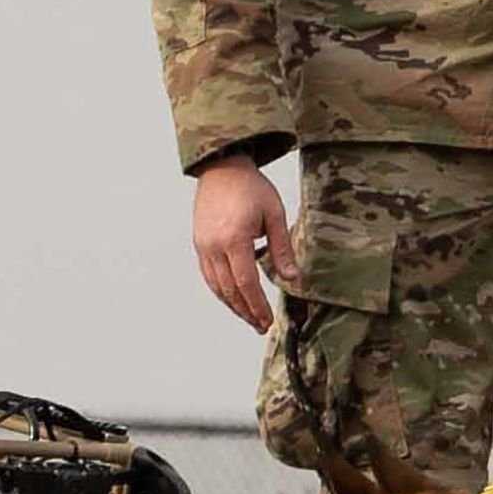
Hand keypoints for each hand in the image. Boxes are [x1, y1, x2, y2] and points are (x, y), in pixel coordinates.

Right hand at [191, 159, 298, 331]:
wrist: (222, 167)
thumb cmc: (251, 187)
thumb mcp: (274, 214)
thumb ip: (282, 249)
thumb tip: (293, 279)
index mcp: (235, 238)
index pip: (246, 283)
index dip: (257, 305)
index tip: (267, 320)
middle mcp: (214, 246)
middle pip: (229, 290)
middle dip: (246, 311)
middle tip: (261, 326)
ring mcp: (203, 246)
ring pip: (216, 286)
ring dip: (233, 305)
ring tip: (249, 317)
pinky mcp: (199, 244)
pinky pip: (209, 275)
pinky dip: (221, 291)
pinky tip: (234, 298)